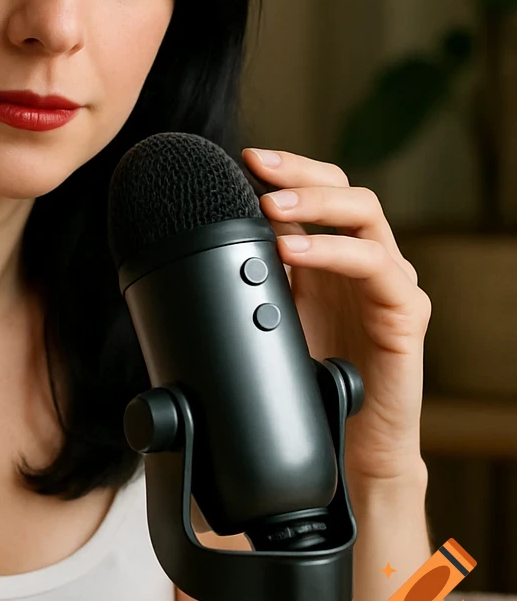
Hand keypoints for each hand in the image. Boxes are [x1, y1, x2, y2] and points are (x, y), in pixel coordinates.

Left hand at [242, 148, 429, 490]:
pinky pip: (379, 267)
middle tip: (255, 167)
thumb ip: (250, 279)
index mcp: (328, 256)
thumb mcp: (268, 316)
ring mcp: (387, 281)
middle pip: (342, 188)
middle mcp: (362, 258)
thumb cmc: (307, 379)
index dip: (284, 169)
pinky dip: (336, 251)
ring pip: (365, 214)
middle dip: (297, 171)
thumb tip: (194, 248)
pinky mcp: (405, 312)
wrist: (347, 444)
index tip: (242, 156)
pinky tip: (295, 251)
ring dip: (314, 203)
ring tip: (267, 205)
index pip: (315, 191)